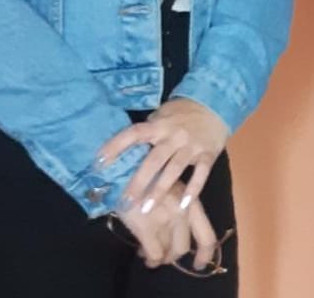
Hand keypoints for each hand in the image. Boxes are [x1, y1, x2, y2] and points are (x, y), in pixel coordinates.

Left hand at [98, 98, 229, 221]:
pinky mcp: (208, 153)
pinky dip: (192, 189)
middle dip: (139, 180)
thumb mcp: (163, 115)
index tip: (98, 162)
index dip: (116, 146)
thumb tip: (123, 148)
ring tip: (146, 209)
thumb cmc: (182, 113)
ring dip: (160, 189)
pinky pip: (200, 174)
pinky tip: (183, 206)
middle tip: (124, 201)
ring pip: (174, 168)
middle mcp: (174, 135)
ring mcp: (191, 145)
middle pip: (154, 159)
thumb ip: (148, 131)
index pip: (134, 134)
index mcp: (160, 125)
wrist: (215, 104)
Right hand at [116, 180, 219, 270]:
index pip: (207, 237)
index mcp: (192, 202)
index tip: (198, 264)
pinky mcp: (146, 226)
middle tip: (163, 253)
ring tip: (150, 252)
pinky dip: (150, 257)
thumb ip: (182, 211)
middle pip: (183, 248)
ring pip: (168, 253)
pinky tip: (143, 251)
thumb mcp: (175, 191)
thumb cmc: (152, 180)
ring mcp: (165, 219)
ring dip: (160, 257)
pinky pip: (154, 253)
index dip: (205, 255)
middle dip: (172, 255)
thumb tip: (181, 238)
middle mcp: (182, 211)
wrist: (125, 170)